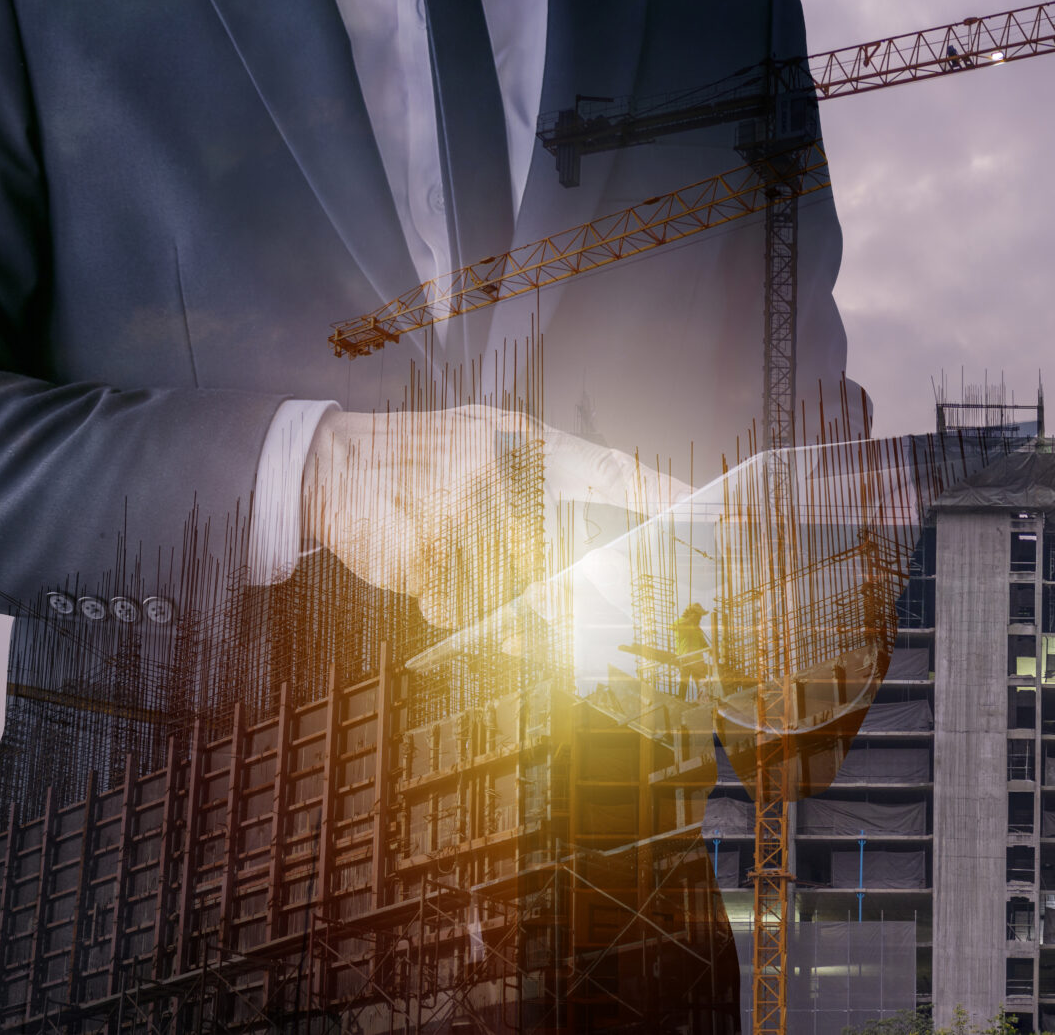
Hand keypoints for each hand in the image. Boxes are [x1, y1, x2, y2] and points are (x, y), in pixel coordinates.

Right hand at [300, 404, 687, 628]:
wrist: (324, 461)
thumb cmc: (418, 458)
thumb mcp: (482, 439)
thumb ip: (538, 479)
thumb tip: (597, 544)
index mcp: (522, 440)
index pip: (616, 470)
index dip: (670, 499)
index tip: (731, 520)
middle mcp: (499, 471)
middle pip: (567, 555)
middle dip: (576, 592)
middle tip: (588, 615)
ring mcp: (460, 514)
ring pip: (513, 592)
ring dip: (499, 602)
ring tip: (460, 566)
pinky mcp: (423, 554)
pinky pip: (460, 606)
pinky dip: (448, 602)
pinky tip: (424, 567)